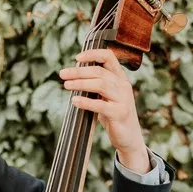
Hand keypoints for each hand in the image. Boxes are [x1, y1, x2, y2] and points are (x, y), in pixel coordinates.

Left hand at [59, 47, 149, 172]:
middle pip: (99, 71)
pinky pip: (100, 105)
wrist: (129, 137)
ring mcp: (123, 99)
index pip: (109, 57)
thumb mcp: (106, 96)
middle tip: (63, 74)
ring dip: (80, 83)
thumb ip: (96, 85)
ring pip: (100, 84)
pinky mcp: (119, 113)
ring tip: (66, 85)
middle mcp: (123, 85)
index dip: (93, 54)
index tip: (77, 57)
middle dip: (78, 71)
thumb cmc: (114, 115)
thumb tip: (74, 76)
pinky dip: (86, 102)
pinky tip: (75, 101)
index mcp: (120, 78)